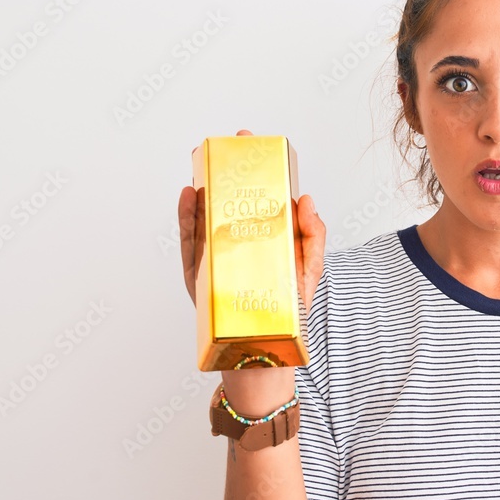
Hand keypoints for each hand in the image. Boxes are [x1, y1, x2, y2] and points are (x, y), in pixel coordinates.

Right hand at [179, 129, 326, 407]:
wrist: (264, 356)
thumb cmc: (288, 315)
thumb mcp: (309, 273)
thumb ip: (313, 238)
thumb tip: (307, 201)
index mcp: (263, 241)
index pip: (257, 199)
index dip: (256, 171)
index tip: (254, 143)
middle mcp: (236, 245)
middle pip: (229, 201)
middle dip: (228, 171)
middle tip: (230, 143)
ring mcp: (214, 258)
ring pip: (204, 217)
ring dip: (203, 188)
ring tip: (205, 163)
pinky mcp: (197, 275)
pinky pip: (188, 243)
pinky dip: (185, 218)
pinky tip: (189, 196)